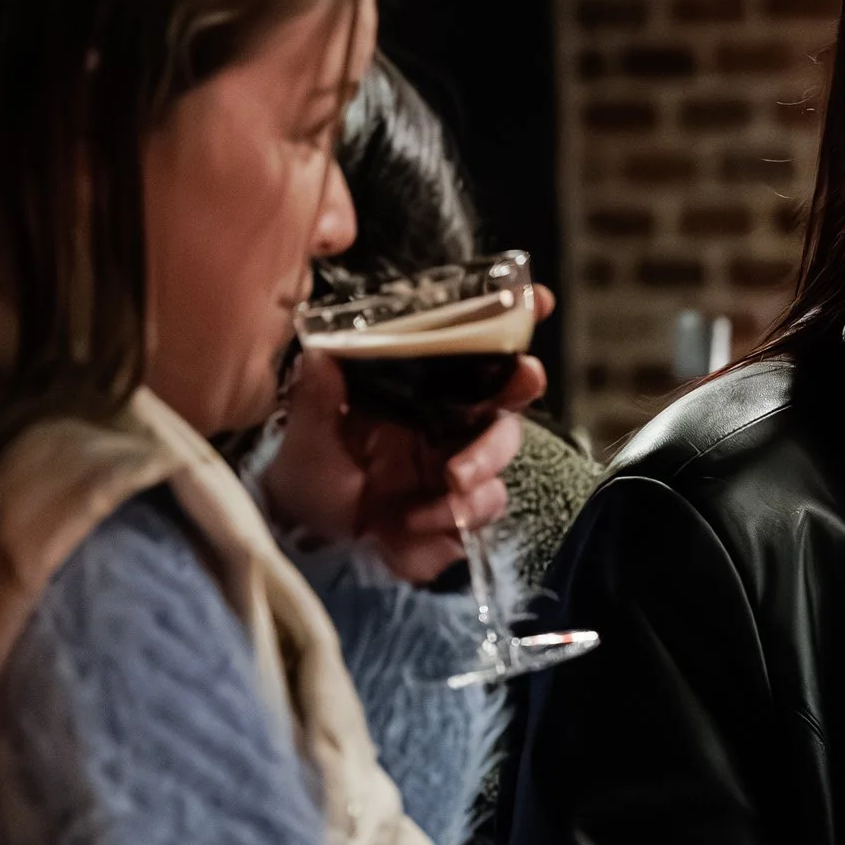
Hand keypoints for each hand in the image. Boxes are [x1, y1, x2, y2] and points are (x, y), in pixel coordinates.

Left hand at [259, 330, 550, 586]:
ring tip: (453, 481)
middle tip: (525, 378)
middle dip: (521, 383)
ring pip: (503, 448)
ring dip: (486, 460)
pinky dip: (457, 512)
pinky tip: (417, 519)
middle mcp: (447, 421)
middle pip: (505, 392)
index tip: (535, 301)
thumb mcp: (309, 435)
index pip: (466, 349)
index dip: (506, 322)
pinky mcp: (464, 510)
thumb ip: (318, 397)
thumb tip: (320, 353)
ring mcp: (461, 464)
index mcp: (416, 390)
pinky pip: (485, 502)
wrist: (316, 544)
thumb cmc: (315, 477)